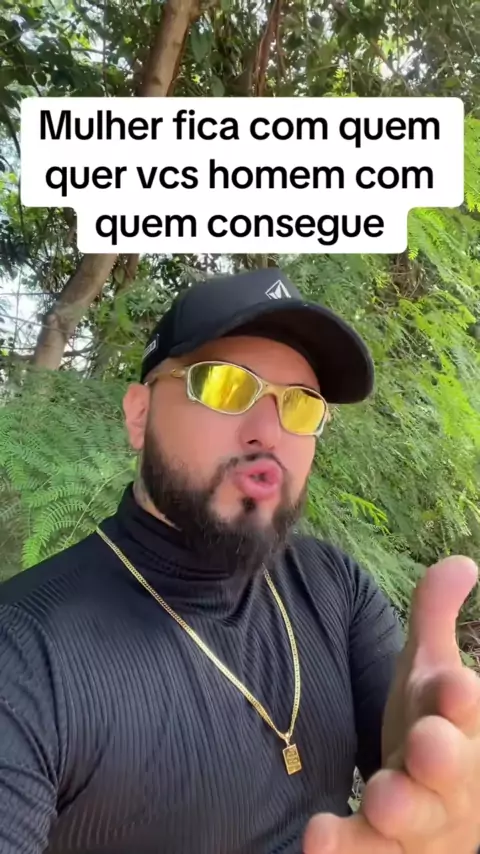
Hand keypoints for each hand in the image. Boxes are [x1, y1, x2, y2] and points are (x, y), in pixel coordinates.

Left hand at [303, 555, 479, 853]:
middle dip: (440, 758)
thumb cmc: (431, 724)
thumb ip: (436, 616)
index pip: (464, 707)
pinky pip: (370, 853)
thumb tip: (463, 561)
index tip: (459, 686)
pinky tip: (319, 838)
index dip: (462, 699)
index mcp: (458, 721)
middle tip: (424, 750)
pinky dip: (348, 848)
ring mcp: (422, 818)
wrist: (439, 804)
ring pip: (414, 820)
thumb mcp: (430, 669)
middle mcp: (449, 773)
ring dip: (396, 812)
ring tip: (375, 803)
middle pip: (449, 768)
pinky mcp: (388, 849)